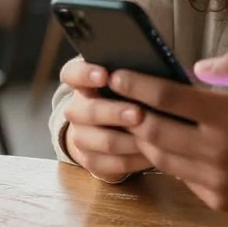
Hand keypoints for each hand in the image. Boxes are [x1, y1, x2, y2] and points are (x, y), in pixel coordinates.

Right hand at [59, 57, 152, 181]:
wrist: (117, 125)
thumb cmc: (130, 90)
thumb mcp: (130, 76)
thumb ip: (135, 70)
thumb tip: (156, 63)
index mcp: (83, 80)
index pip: (71, 73)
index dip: (85, 74)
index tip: (105, 75)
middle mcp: (77, 108)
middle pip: (87, 111)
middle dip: (114, 112)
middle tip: (138, 113)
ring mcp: (81, 136)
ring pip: (100, 140)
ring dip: (127, 140)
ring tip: (151, 137)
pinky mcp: (91, 161)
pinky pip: (110, 164)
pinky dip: (132, 159)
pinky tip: (152, 154)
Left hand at [108, 50, 227, 226]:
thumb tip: (199, 67)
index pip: (167, 97)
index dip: (136, 84)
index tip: (117, 74)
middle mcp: (218, 150)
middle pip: (153, 130)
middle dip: (130, 111)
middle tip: (116, 97)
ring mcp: (218, 181)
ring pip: (162, 158)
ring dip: (145, 137)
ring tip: (137, 118)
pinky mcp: (222, 202)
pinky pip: (184, 178)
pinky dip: (172, 159)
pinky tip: (173, 144)